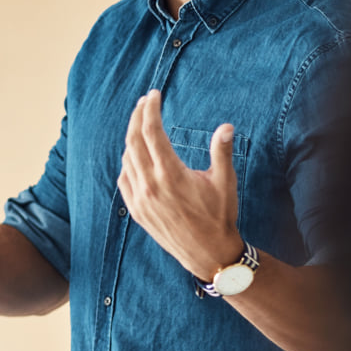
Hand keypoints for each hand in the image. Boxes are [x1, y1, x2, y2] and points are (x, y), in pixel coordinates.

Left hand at [117, 90, 242, 280]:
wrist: (208, 254)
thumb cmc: (219, 217)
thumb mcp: (224, 182)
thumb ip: (222, 152)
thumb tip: (226, 126)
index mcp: (171, 175)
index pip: (152, 132)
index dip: (151, 109)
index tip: (154, 95)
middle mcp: (150, 185)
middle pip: (134, 140)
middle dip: (138, 116)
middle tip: (145, 102)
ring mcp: (140, 199)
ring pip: (127, 158)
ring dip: (132, 137)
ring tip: (143, 124)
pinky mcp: (136, 211)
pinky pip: (124, 178)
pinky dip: (128, 162)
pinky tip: (136, 155)